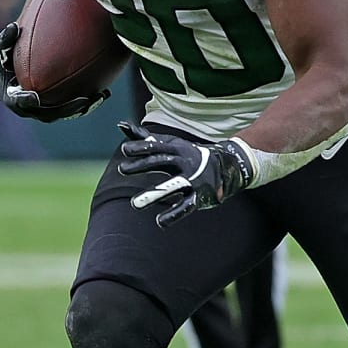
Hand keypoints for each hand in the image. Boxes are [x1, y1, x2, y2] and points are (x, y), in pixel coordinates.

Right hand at [0, 22, 107, 122]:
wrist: (15, 66)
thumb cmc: (7, 55)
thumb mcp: (4, 45)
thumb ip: (6, 39)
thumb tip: (13, 27)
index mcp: (11, 96)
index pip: (18, 102)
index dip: (26, 101)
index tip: (35, 97)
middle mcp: (28, 108)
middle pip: (47, 114)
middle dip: (65, 109)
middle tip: (82, 100)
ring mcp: (43, 110)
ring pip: (64, 113)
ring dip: (81, 108)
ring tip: (99, 97)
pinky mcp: (55, 107)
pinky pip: (72, 108)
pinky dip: (86, 102)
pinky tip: (104, 93)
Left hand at [116, 122, 254, 226]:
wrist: (226, 165)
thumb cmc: (188, 155)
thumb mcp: (169, 144)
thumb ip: (145, 138)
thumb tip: (121, 125)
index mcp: (176, 149)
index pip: (156, 146)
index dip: (141, 147)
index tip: (124, 151)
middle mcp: (184, 162)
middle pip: (161, 162)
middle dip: (142, 165)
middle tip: (121, 169)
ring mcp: (192, 179)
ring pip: (172, 186)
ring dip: (154, 194)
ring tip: (134, 205)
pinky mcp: (199, 196)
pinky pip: (186, 206)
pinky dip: (174, 215)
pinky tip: (160, 222)